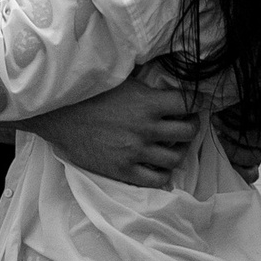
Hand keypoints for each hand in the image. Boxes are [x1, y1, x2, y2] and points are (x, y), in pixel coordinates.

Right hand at [26, 66, 200, 187]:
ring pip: (175, 158)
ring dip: (179, 151)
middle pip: (188, 132)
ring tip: (173, 145)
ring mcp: (135, 152)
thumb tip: (170, 80)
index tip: (200, 102)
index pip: (189, 103)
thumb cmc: (90, 93)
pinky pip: (155, 179)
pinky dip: (163, 173)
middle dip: (193, 126)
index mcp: (148, 102)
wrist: (59, 116)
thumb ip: (148, 86)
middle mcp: (146, 128)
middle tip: (187, 123)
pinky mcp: (122, 170)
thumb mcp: (123, 80)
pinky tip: (159, 165)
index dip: (200, 102)